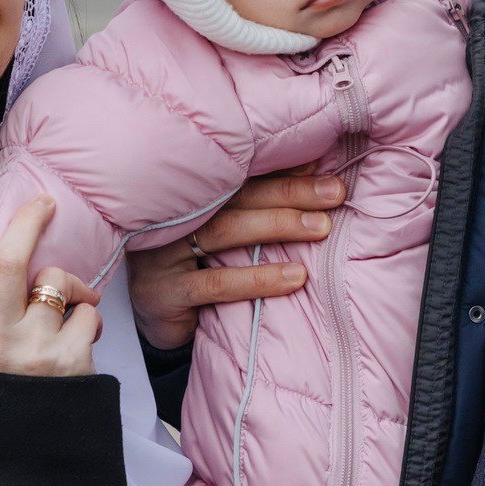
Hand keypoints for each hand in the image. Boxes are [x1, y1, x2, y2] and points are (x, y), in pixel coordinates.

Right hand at [0, 196, 102, 376]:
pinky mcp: (71, 359)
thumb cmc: (7, 385)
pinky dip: (90, 317)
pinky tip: (82, 337)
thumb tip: (9, 251)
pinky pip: (88, 312)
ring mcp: (34, 348)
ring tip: (71, 307)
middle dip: (29, 221)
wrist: (30, 450)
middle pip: (11, 262)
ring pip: (58, 281)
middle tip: (44, 203)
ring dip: (72, 286)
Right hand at [127, 166, 343, 349]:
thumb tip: (312, 166)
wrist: (150, 319)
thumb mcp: (222, 229)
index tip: (323, 166)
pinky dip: (258, 279)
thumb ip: (257, 204)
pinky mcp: (164, 292)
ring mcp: (163, 252)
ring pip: (225, 231)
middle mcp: (171, 214)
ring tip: (321, 228)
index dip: (281, 168)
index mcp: (188, 192)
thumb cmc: (197, 265)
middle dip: (289, 192)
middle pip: (235, 195)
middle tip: (334, 193)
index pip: (239, 173)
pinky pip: (216, 283)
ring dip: (278, 226)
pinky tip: (296, 277)